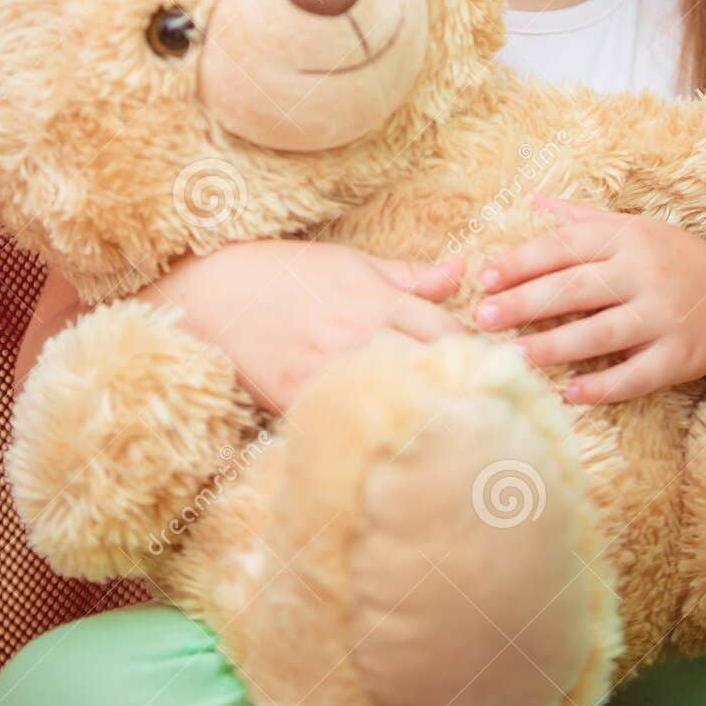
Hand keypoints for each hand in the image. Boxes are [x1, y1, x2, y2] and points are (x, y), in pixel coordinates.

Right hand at [135, 239, 462, 415]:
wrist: (214, 293)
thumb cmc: (286, 272)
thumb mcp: (352, 262)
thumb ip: (411, 274)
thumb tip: (463, 268)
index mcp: (377, 301)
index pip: (448, 332)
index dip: (476, 353)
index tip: (491, 369)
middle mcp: (359, 336)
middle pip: (431, 369)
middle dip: (460, 386)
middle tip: (485, 406)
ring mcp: (328, 371)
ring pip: (394, 400)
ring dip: (422, 412)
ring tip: (449, 431)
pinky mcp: (298, 402)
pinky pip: (347, 422)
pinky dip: (370, 431)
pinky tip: (389, 442)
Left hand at [472, 194, 705, 403]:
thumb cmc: (671, 257)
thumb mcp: (632, 228)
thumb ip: (580, 219)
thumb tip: (531, 199)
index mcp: (626, 238)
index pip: (564, 246)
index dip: (522, 261)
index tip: (484, 278)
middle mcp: (644, 272)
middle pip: (576, 288)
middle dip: (525, 303)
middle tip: (483, 319)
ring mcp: (664, 315)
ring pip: (601, 333)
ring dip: (555, 346)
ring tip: (514, 357)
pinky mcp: (681, 355)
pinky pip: (637, 375)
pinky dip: (603, 387)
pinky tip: (569, 393)